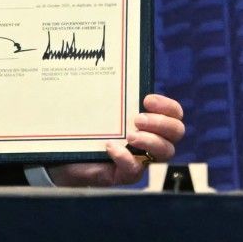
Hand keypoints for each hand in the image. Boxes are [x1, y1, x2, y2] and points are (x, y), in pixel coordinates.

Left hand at [47, 93, 185, 186]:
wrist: (64, 157)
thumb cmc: (87, 128)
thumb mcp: (101, 109)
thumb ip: (111, 95)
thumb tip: (108, 66)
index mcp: (150, 121)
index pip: (175, 113)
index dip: (167, 106)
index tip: (146, 100)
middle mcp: (151, 140)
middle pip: (177, 132)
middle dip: (161, 123)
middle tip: (138, 119)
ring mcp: (141, 159)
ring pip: (165, 152)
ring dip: (150, 141)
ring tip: (130, 135)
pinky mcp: (124, 175)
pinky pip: (134, 171)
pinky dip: (125, 158)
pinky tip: (110, 147)